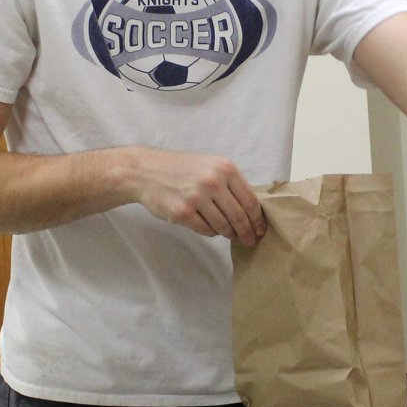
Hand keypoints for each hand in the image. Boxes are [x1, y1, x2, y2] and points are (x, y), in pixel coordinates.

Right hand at [128, 148, 265, 245]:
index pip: (250, 200)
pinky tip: (209, 228)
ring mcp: (197, 197)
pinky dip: (210, 232)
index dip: (257, 219)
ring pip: (223, 225)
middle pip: (239, 216)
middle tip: (250, 241)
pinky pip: (206, 230)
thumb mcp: (210, 165)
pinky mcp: (183, 212)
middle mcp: (213, 181)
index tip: (260, 229)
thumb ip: (230, 182)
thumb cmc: (180, 169)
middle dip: (247, 232)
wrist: (145, 171)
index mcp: (225, 168)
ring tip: (229, 234)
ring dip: (228, 233)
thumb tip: (251, 209)